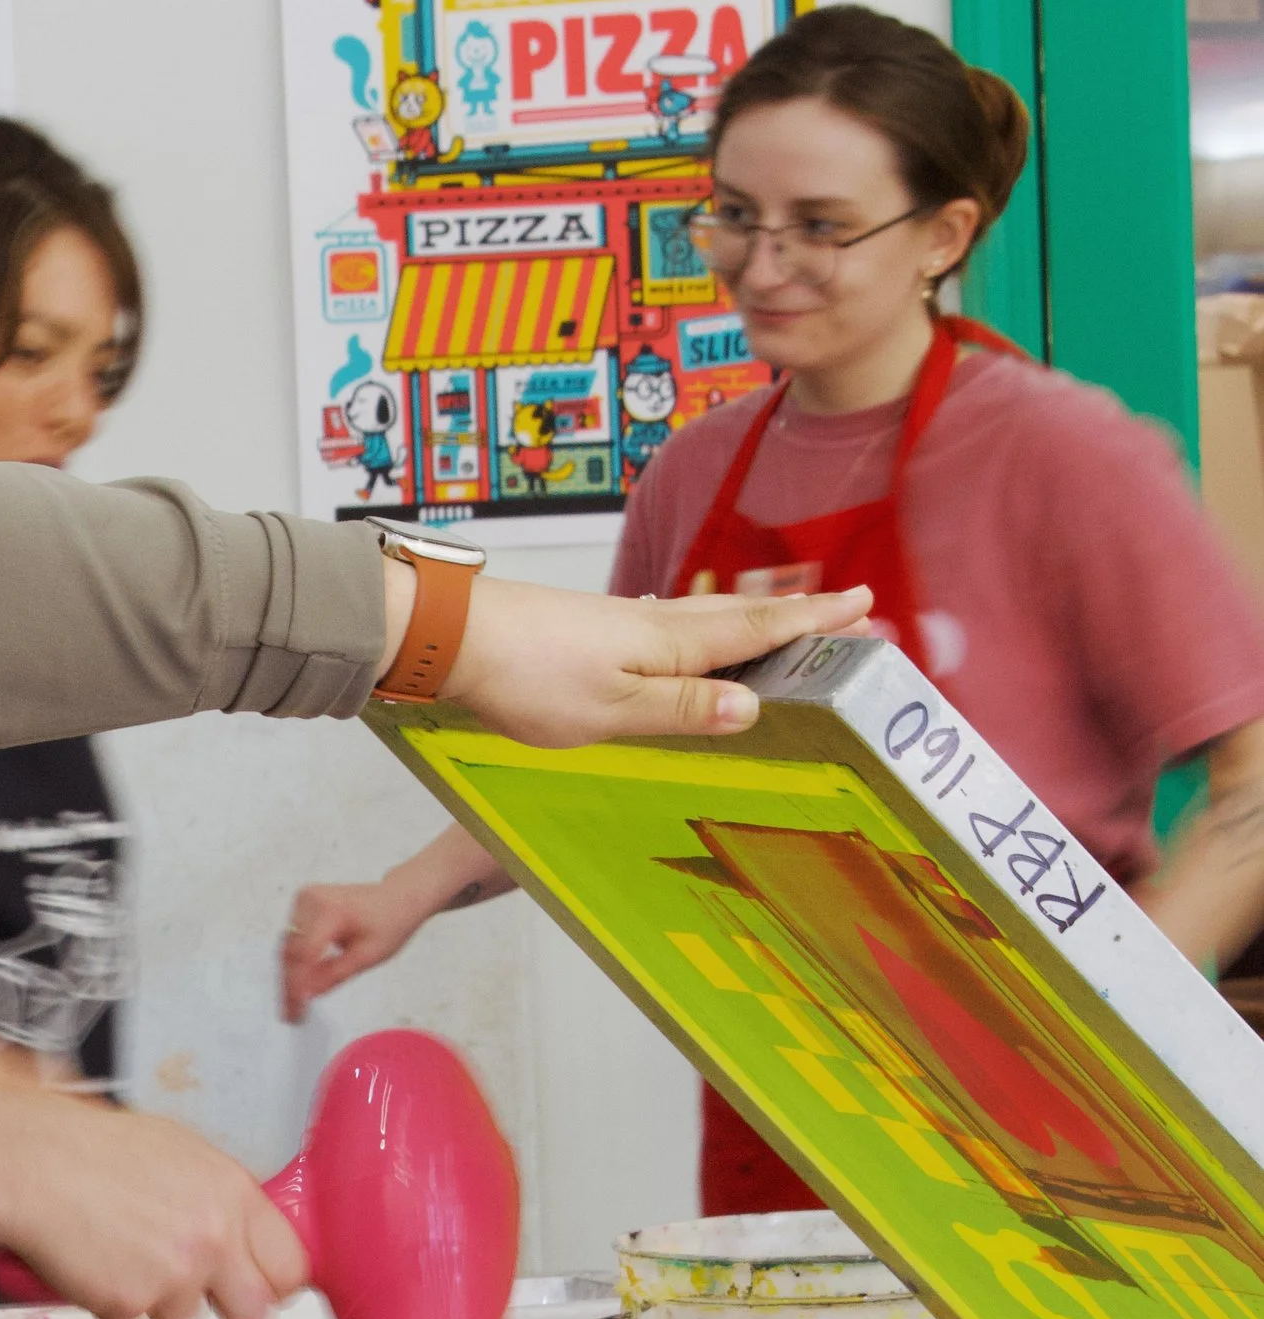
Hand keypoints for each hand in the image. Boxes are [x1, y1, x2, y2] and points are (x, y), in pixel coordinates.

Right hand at [0, 1090, 310, 1318]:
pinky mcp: (130, 1303)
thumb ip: (223, 1197)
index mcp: (234, 1194)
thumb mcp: (180, 1152)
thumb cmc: (95, 1149)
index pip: (292, 1267)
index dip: (273, 1281)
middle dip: (228, 1307)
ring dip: (162, 1302)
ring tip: (126, 1256)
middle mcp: (214, 1239)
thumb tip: (246, 1232)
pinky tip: (96, 1262)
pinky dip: (115, 1303)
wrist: (32, 1165)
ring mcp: (174, 1277)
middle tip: (194, 1286)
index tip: (258, 1283)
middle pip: (254, 1311)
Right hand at [280, 878, 418, 1021]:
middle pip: (291, 951)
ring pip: (287, 947)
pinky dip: (295, 961)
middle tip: (291, 1014)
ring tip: (294, 1004)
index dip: (298, 984)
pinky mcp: (301, 903)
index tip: (296, 1010)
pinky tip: (299, 983)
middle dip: (290, 985)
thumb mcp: (368, 955)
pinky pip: (292, 938)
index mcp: (332, 910)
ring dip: (289, 975)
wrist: (396, 898)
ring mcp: (304, 899)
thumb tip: (308, 994)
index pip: (305, 953)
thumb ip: (335, 974)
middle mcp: (312, 899)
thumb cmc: (390, 923)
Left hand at [442, 577, 871, 746]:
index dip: (813, 622)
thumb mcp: (612, 711)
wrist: (455, 634)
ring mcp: (626, 622)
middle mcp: (657, 623)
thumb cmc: (528, 677)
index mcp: (672, 643)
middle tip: (850, 606)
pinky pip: (673, 625)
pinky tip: (696, 634)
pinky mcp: (597, 628)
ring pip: (708, 618)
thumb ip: (683, 710)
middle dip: (799, 614)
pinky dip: (707, 626)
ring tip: (792, 618)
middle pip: (743, 617)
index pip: (759, 630)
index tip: (864, 606)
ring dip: (756, 618)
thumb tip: (753, 708)